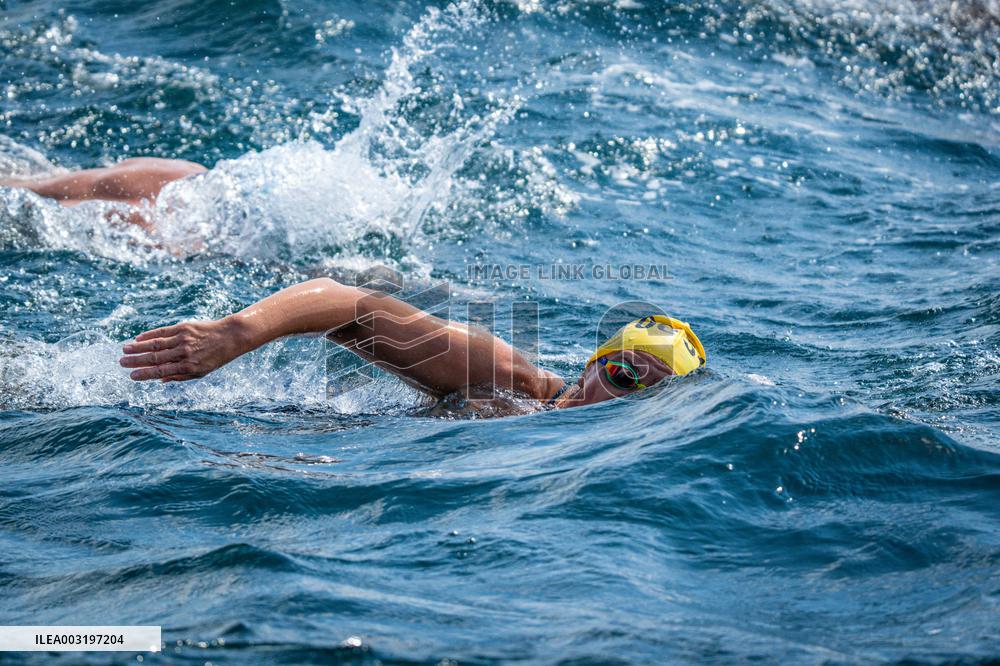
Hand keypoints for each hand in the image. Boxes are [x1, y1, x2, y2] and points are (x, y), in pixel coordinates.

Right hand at [119, 317, 249, 381]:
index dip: (145, 374)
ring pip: (156, 344)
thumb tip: (159, 379)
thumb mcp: (201, 372)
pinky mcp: (184, 327)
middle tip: (121, 362)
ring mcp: (183, 340)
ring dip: (138, 347)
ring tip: (125, 349)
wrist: (230, 337)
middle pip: (155, 358)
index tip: (132, 376)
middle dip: (136, 361)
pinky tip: (139, 338)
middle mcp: (184, 354)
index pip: (161, 371)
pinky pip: (163, 332)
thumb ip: (180, 376)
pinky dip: (150, 335)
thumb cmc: (215, 357)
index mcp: (188, 367)